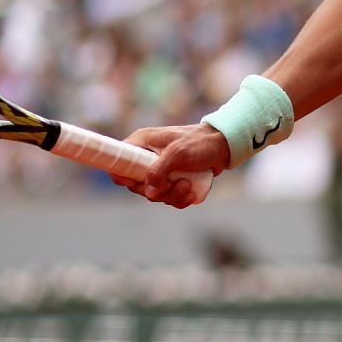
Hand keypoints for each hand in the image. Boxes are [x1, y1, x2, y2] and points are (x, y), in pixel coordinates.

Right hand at [111, 123, 230, 208]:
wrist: (224, 146)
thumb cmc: (200, 143)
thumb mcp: (178, 153)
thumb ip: (160, 171)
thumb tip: (149, 192)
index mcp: (141, 144)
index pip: (118, 163)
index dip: (123, 177)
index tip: (139, 183)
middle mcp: (146, 158)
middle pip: (137, 186)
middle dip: (157, 191)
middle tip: (174, 184)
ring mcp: (160, 171)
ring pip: (154, 195)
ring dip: (172, 196)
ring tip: (188, 185)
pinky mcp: (172, 181)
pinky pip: (168, 198)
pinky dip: (180, 199)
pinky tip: (192, 191)